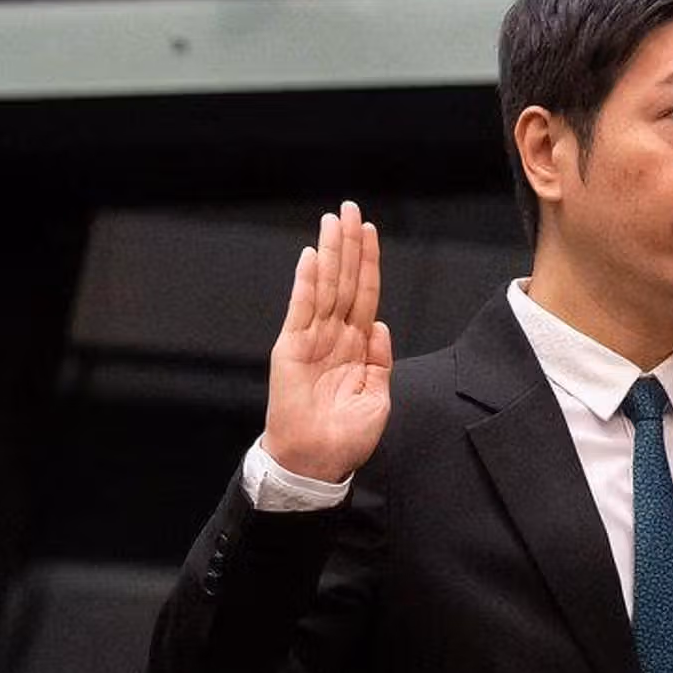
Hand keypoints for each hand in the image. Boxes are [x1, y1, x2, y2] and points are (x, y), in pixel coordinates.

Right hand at [262, 200, 391, 483]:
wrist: (316, 464)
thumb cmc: (345, 438)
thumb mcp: (377, 398)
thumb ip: (380, 361)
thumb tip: (381, 327)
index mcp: (356, 348)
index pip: (364, 295)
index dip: (369, 263)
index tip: (370, 231)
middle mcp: (333, 337)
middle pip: (344, 281)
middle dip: (348, 245)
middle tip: (350, 208)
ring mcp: (311, 340)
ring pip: (325, 287)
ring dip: (330, 253)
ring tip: (333, 220)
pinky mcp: (291, 349)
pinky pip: (301, 309)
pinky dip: (306, 282)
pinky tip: (311, 256)